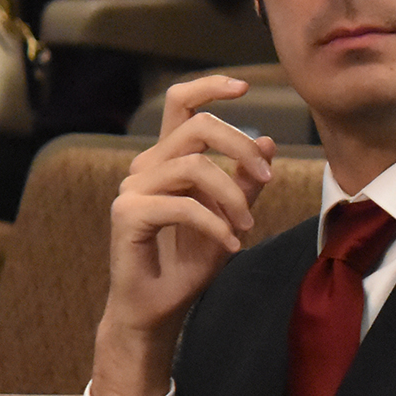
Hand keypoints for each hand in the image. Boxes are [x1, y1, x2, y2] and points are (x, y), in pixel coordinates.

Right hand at [90, 73, 276, 395]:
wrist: (157, 309)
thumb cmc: (188, 264)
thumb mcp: (231, 217)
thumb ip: (246, 182)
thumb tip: (268, 141)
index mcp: (166, 160)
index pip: (179, 104)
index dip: (209, 87)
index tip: (243, 86)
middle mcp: (144, 167)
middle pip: (196, 128)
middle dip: (239, 147)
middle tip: (267, 174)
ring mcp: (132, 189)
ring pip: (193, 166)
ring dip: (231, 194)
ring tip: (246, 225)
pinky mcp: (128, 214)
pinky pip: (183, 206)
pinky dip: (215, 224)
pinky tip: (230, 245)